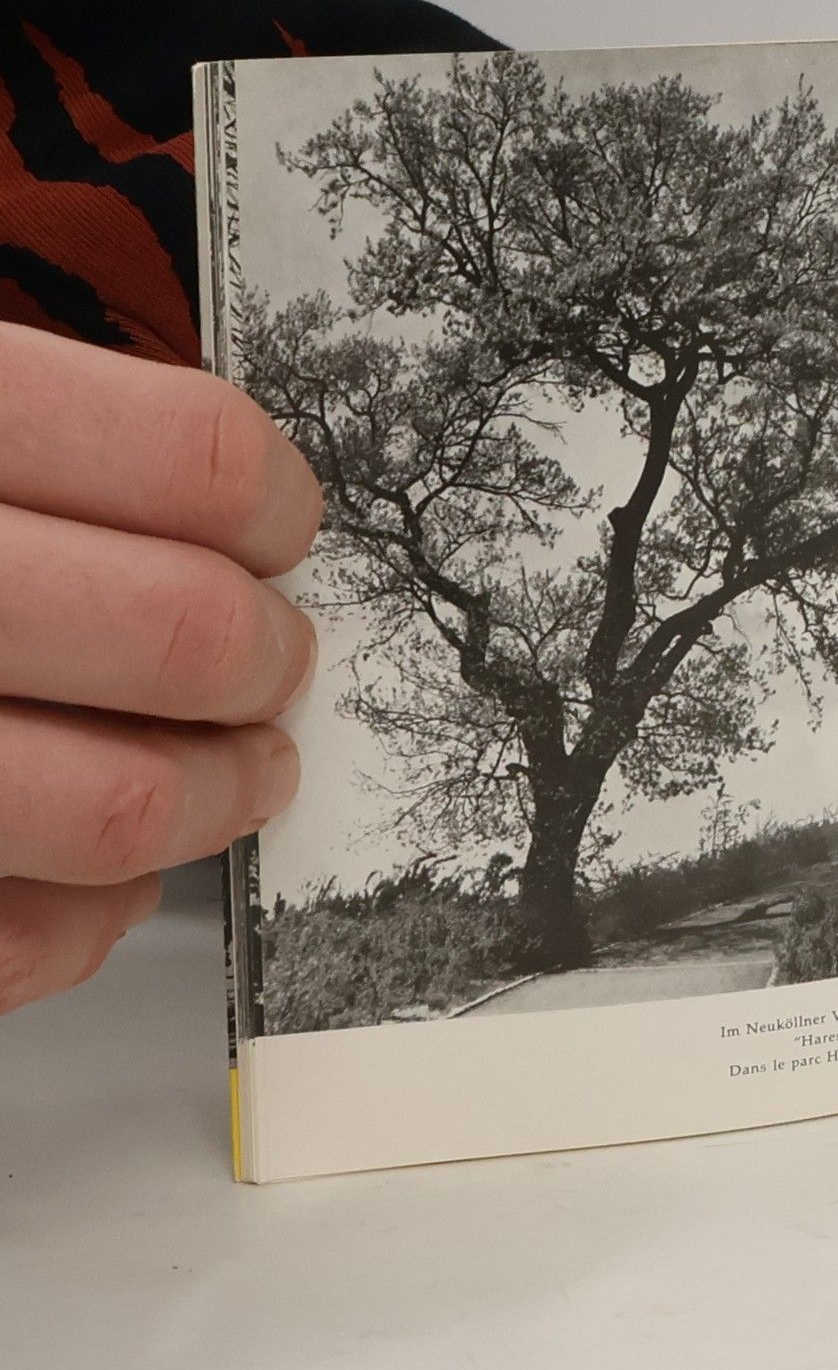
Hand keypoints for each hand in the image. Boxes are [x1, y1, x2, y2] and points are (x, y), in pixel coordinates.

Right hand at [0, 326, 320, 1012]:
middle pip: (185, 634)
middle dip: (265, 662)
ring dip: (218, 797)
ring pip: (120, 807)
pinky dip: (88, 916)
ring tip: (232, 771)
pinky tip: (90, 869)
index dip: (275, 504)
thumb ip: (26, 428)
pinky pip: (10, 941)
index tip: (278, 531)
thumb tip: (231, 501)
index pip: (193, 458)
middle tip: (270, 662)